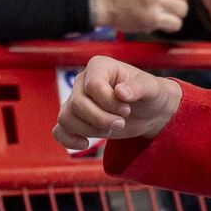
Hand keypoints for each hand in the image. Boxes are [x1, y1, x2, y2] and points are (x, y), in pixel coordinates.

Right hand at [53, 55, 181, 149]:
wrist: (148, 111)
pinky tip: (86, 144)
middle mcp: (83, 81)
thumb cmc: (149, 94)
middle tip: (121, 123)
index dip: (109, 102)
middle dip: (101, 119)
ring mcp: (76, 100)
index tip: (127, 109)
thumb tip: (120, 92)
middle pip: (77, 104)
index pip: (93, 85)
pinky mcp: (75, 120)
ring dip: (90, 130)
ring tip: (111, 130)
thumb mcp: (151, 88)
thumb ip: (138, 87)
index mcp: (99, 66)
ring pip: (66, 118)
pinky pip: (59, 130)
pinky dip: (68, 140)